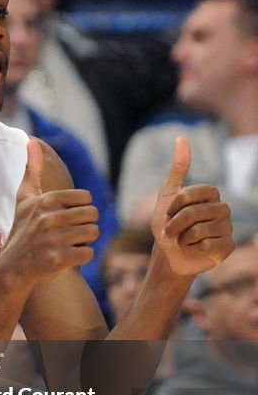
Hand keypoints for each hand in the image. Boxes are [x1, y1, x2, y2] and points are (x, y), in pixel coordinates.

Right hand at [1, 139, 99, 283]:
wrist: (13, 266)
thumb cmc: (23, 229)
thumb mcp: (24, 198)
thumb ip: (31, 169)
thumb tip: (31, 141)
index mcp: (46, 200)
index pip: (87, 199)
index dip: (79, 209)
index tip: (65, 218)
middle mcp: (50, 218)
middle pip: (92, 216)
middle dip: (84, 226)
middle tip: (67, 234)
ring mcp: (53, 239)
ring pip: (93, 234)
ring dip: (84, 241)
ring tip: (66, 244)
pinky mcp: (58, 259)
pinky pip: (89, 253)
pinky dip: (81, 257)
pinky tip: (66, 257)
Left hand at [151, 137, 233, 275]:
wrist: (168, 255)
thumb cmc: (166, 225)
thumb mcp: (166, 195)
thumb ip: (177, 169)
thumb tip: (181, 138)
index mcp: (210, 195)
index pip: (196, 192)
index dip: (177, 204)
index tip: (167, 212)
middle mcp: (222, 209)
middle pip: (196, 212)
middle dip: (175, 223)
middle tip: (169, 232)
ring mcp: (227, 228)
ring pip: (202, 229)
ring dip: (182, 237)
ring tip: (181, 241)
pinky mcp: (227, 247)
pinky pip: (208, 245)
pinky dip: (192, 249)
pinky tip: (193, 249)